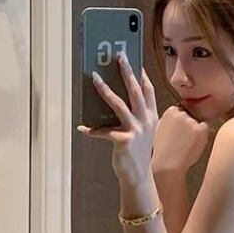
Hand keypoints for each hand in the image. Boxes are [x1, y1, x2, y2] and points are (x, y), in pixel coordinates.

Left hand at [76, 52, 157, 188]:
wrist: (138, 177)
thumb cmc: (136, 152)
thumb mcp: (140, 131)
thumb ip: (133, 116)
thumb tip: (113, 97)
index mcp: (151, 117)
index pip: (148, 91)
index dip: (141, 75)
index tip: (134, 60)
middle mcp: (146, 122)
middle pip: (135, 91)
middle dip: (127, 72)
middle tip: (119, 56)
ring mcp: (136, 131)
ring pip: (119, 105)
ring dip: (106, 90)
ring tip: (96, 77)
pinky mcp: (123, 141)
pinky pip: (104, 131)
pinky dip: (92, 130)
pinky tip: (82, 128)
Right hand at [151, 102, 211, 174]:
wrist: (168, 164)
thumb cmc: (164, 151)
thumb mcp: (160, 129)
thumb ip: (169, 120)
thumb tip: (177, 115)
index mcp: (170, 112)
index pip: (181, 111)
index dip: (182, 123)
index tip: (180, 132)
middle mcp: (181, 113)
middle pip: (191, 116)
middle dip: (190, 126)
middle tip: (184, 140)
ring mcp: (191, 121)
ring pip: (199, 123)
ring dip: (197, 132)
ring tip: (187, 145)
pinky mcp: (200, 129)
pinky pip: (206, 129)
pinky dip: (202, 137)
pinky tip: (193, 145)